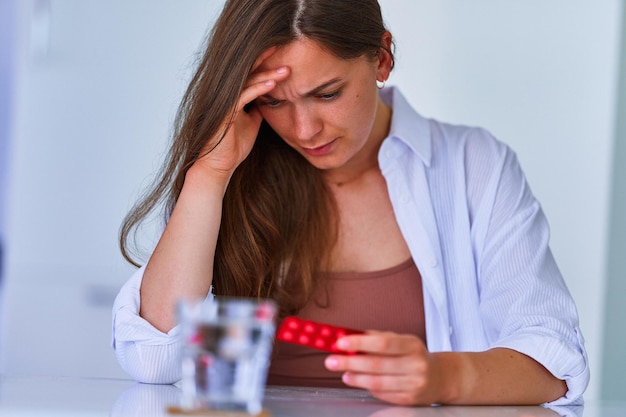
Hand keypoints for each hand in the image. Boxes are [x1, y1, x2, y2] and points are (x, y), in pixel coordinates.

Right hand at [190, 48, 289, 180]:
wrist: (218, 167)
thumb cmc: (232, 147)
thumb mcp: (251, 124)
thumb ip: (257, 110)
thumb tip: (270, 101)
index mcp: (233, 97)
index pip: (250, 75)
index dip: (265, 64)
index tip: (283, 56)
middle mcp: (227, 96)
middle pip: (248, 72)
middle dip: (267, 61)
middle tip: (285, 50)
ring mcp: (224, 103)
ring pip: (247, 82)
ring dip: (268, 74)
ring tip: (286, 69)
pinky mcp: (225, 113)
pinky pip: (243, 96)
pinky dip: (258, 89)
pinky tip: (272, 84)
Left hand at [324, 331, 444, 405]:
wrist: (440, 378)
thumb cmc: (413, 355)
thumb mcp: (401, 341)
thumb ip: (376, 338)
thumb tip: (348, 336)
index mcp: (412, 346)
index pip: (383, 343)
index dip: (360, 343)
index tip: (340, 342)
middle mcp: (415, 365)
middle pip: (377, 364)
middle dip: (350, 362)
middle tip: (331, 360)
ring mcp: (413, 385)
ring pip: (377, 382)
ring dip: (355, 377)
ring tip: (343, 373)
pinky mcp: (409, 400)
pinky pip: (382, 394)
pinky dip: (367, 387)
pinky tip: (356, 380)